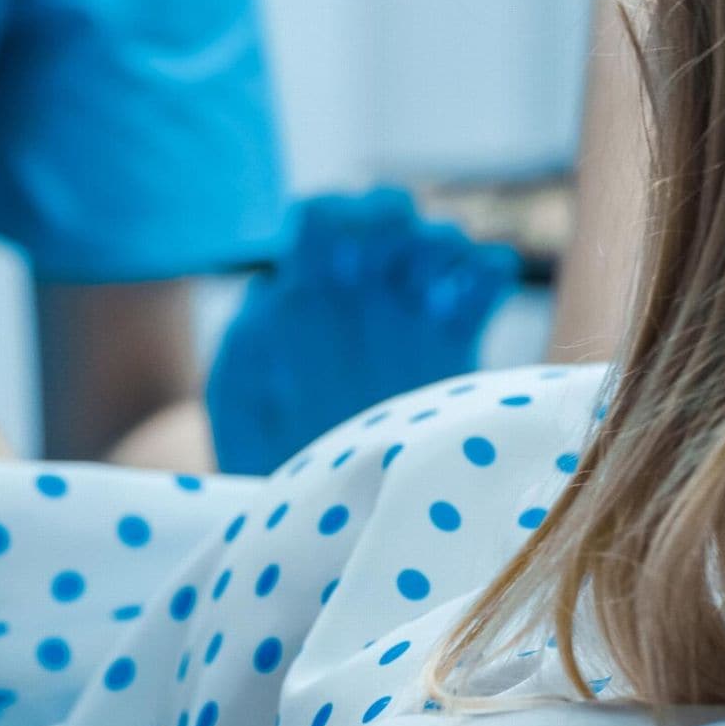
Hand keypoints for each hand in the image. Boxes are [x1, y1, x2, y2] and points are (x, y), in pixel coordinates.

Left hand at [206, 189, 521, 473]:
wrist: (327, 514)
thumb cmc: (268, 457)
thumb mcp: (238, 400)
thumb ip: (248, 335)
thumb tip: (277, 286)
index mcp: (302, 293)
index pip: (323, 215)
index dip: (339, 222)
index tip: (344, 269)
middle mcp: (359, 291)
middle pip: (389, 210)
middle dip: (395, 224)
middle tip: (391, 278)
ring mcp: (411, 312)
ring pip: (441, 234)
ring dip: (441, 250)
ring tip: (427, 304)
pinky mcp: (457, 339)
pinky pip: (486, 270)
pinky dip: (484, 272)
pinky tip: (466, 311)